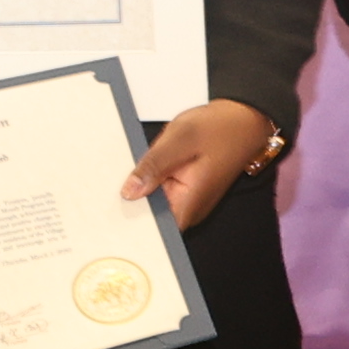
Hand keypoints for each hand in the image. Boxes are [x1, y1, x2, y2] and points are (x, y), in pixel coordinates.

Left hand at [123, 99, 279, 232]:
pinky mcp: (185, 190)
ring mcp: (187, 201)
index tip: (108, 212)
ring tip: (121, 175)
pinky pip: (160, 191)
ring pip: (153, 202)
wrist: (243, 119)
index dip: (130, 221)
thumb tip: (129, 191)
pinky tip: (138, 168)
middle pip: (150, 217)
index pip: (153, 229)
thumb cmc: (219, 127)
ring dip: (139, 189)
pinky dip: (149, 180)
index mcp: (189, 204)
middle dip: (130, 203)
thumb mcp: (181, 139)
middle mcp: (189, 209)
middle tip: (104, 189)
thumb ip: (154, 165)